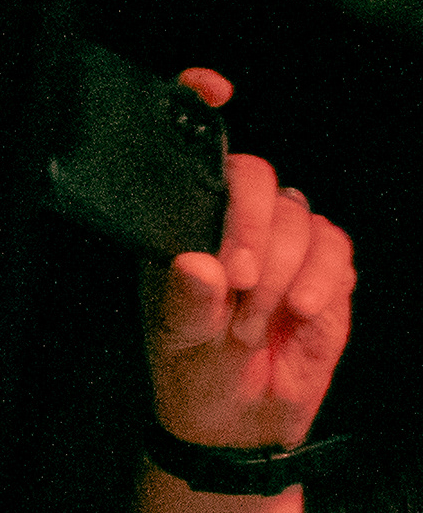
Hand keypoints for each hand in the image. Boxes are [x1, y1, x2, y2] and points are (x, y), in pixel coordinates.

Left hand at [145, 69, 353, 449]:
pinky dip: (322, 279)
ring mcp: (283, 242)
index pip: (192, 153)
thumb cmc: (193, 376)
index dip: (198, 105)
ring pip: (301, 216)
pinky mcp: (326, 268)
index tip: (213, 88)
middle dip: (252, 227)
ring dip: (283, 270)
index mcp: (180, 229)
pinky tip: (300, 312)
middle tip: (239, 281)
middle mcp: (233, 224)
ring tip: (254, 322)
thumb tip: (198, 265)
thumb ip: (184, 305)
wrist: (240, 425)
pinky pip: (336, 248)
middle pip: (257, 178)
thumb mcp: (176, 346)